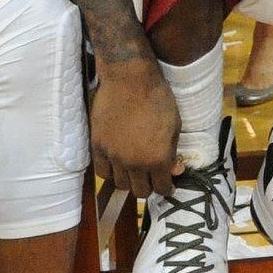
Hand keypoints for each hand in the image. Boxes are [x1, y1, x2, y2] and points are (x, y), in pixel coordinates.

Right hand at [91, 62, 180, 195]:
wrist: (130, 81)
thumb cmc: (159, 99)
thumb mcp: (175, 126)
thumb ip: (173, 151)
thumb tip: (175, 169)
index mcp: (157, 159)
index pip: (162, 187)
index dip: (167, 188)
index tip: (169, 186)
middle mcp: (134, 163)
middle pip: (139, 191)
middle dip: (149, 187)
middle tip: (153, 179)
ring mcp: (113, 157)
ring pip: (120, 184)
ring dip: (130, 181)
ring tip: (135, 173)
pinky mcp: (97, 147)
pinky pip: (102, 172)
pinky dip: (111, 172)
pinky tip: (118, 167)